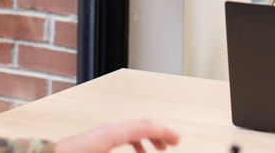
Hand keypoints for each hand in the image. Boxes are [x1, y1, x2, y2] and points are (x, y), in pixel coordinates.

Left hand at [54, 119, 179, 152]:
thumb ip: (132, 151)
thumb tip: (145, 152)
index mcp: (112, 133)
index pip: (145, 127)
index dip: (164, 133)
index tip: (177, 139)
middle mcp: (108, 128)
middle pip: (141, 124)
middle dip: (159, 133)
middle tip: (173, 143)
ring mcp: (102, 131)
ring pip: (132, 128)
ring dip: (148, 137)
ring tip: (158, 150)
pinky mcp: (96, 137)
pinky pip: (122, 134)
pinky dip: (135, 141)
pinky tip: (138, 152)